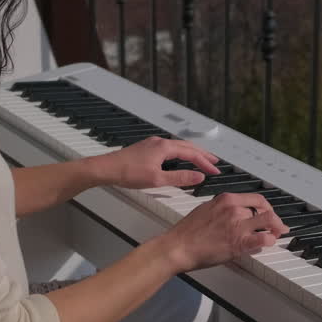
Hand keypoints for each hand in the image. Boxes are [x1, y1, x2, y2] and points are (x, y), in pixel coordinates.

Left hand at [98, 136, 220, 188]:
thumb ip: (180, 178)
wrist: (106, 168)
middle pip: (187, 147)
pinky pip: (169, 149)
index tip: (215, 171)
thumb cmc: (127, 173)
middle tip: (215, 162)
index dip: (205, 163)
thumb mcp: (157, 180)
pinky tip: (179, 160)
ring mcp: (152, 144)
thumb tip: (199, 177)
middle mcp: (160, 142)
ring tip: (201, 160)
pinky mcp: (146, 149)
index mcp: (165, 147)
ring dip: (192, 153)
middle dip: (202, 154)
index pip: (192, 154)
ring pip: (178, 146)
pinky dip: (180, 153)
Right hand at [163, 193, 289, 272]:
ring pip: (268, 221)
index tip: (269, 213)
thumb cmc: (187, 232)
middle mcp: (234, 209)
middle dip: (274, 219)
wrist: (177, 247)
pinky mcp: (238, 243)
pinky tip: (268, 243)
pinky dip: (270, 241)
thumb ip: (222, 208)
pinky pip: (263, 239)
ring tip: (277, 234)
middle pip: (265, 210)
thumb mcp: (205, 209)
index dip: (267, 207)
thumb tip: (234, 211)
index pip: (256, 198)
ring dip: (276, 228)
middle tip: (278, 226)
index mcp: (226, 199)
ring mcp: (237, 226)